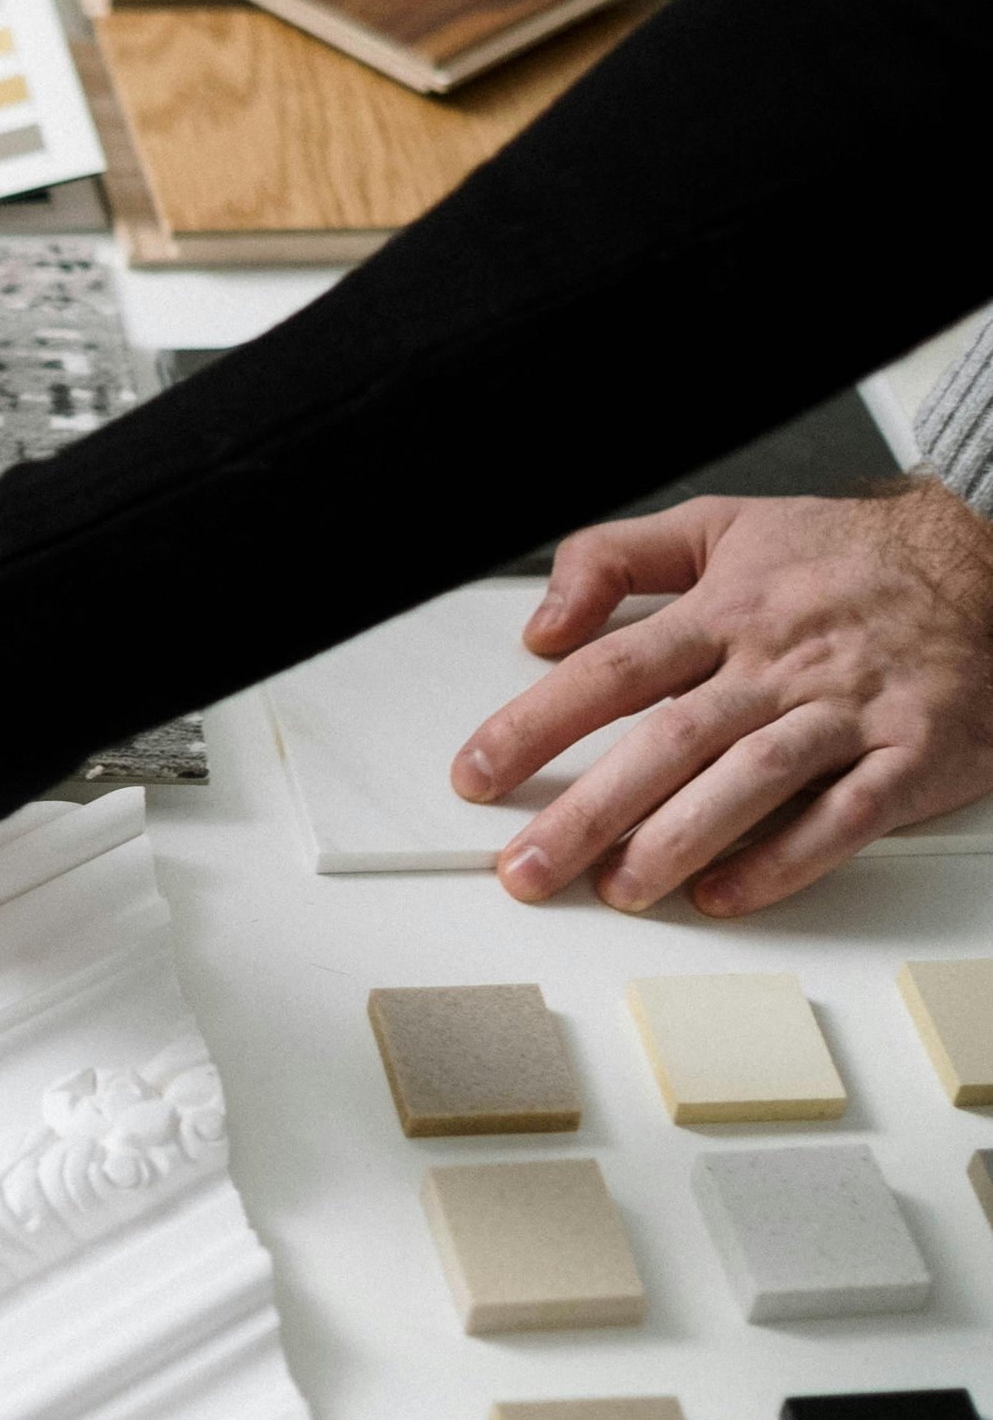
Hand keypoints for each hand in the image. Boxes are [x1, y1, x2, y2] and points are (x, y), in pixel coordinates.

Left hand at [453, 482, 992, 913]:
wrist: (985, 563)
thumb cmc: (846, 557)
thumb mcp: (722, 525)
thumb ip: (616, 558)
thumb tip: (542, 622)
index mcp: (725, 611)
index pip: (609, 670)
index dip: (536, 725)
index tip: (477, 775)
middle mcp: (778, 664)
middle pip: (667, 740)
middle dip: (588, 810)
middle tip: (527, 866)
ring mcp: (845, 711)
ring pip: (749, 780)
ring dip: (677, 841)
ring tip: (619, 889)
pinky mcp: (908, 756)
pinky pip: (842, 816)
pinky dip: (784, 859)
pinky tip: (729, 895)